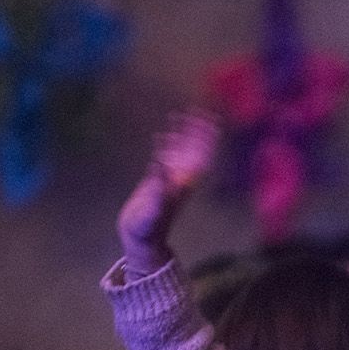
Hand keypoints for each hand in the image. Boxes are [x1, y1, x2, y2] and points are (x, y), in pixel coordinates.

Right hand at [116, 111, 220, 274]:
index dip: (205, 138)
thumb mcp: (153, 208)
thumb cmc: (147, 227)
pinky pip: (165, 160)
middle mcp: (180, 180)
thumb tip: (161, 165)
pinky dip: (166, 147)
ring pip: (180, 153)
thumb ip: (158, 187)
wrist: (140, 239)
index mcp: (184, 183)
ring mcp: (170, 181)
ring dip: (182, 135)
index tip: (208, 119)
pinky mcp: (158, 183)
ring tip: (179, 116)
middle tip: (196, 110)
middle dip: (195, 131)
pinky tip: (162, 136)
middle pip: (193, 150)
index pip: (200, 156)